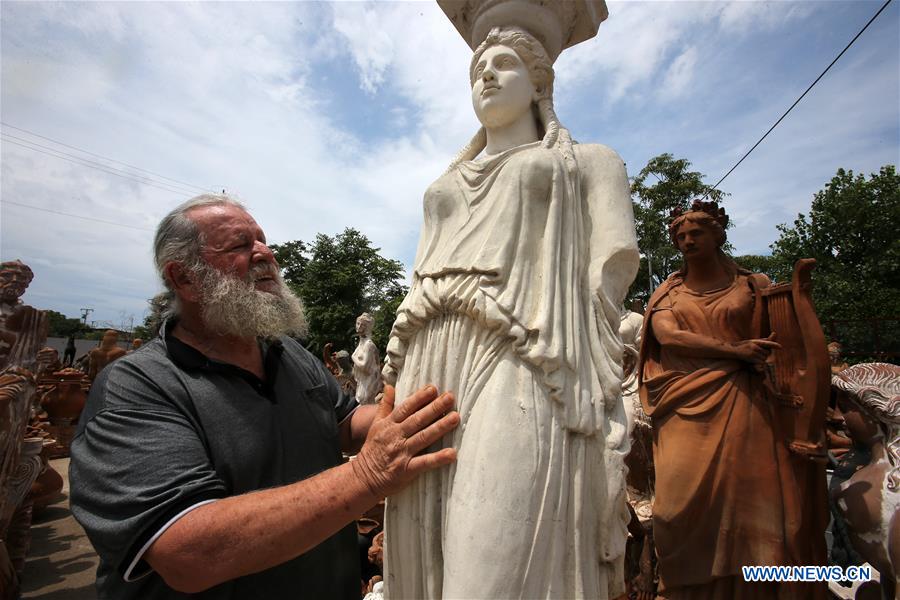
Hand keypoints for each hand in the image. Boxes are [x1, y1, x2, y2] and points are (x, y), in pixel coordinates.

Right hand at [351, 384, 458, 498]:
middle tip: (450, 397)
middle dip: (434, 408)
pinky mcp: (406, 470)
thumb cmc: (373, 449)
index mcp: (389, 424)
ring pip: (423, 437)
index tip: (433, 388)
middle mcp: (396, 436)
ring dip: (440, 427)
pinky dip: (438, 458)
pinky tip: (452, 453)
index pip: (406, 408)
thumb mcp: (375, 425)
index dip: (420, 398)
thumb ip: (385, 405)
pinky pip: (424, 463)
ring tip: (455, 417)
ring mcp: (401, 453)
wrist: (363, 477)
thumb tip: (389, 386)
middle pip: (418, 420)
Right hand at [732, 333, 780, 364]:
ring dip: (762, 359)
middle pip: (767, 353)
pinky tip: (753, 360)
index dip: (773, 344)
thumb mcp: (751, 341)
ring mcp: (752, 352)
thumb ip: (762, 341)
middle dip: (765, 354)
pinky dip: (759, 362)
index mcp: (755, 341)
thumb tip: (772, 336)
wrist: (732, 350)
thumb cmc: (742, 346)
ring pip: (764, 357)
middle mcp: (754, 346)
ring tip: (754, 356)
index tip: (780, 347)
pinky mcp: (751, 357)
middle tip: (757, 353)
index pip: (766, 343)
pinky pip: (761, 362)